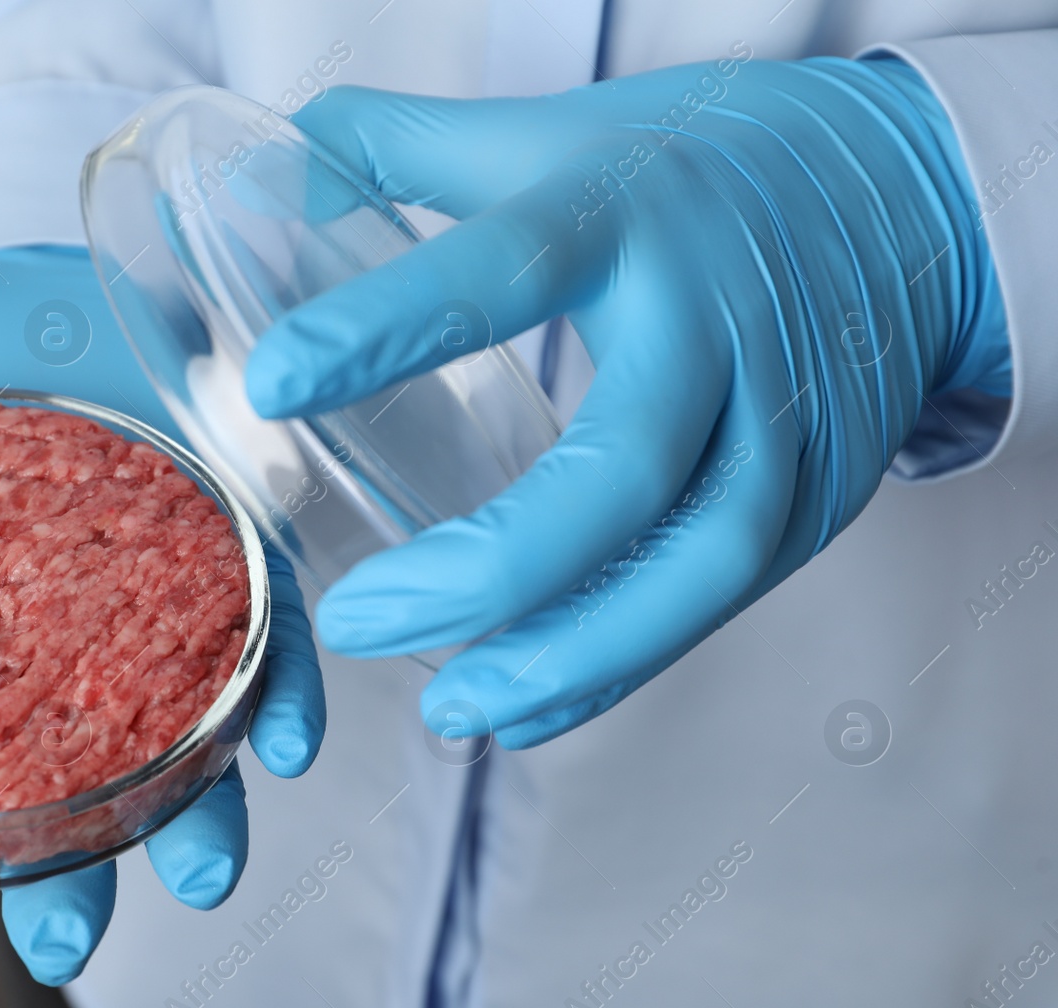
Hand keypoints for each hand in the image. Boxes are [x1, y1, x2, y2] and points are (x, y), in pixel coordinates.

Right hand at [0, 245, 325, 984]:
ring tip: (195, 874)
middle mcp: (49, 656)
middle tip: (57, 945)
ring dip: (193, 823)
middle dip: (56, 882)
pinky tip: (281, 746)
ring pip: (176, 748)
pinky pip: (270, 639)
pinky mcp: (233, 555)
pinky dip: (283, 698)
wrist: (50, 268)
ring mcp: (149, 616)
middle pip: (51, 800)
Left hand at [247, 55, 1008, 747]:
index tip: (271, 382)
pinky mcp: (817, 498)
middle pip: (619, 469)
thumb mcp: (559, 133)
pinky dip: (620, 665)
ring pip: (691, 565)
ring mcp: (782, 424)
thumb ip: (408, 147)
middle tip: (356, 621)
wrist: (906, 196)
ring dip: (567, 655)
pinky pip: (715, 601)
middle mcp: (714, 326)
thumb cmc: (699, 165)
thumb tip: (267, 170)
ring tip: (452, 710)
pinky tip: (528, 707)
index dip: (391, 325)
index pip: (507, 269)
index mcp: (629, 218)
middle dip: (488, 568)